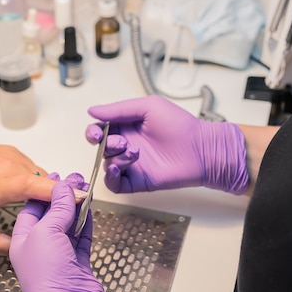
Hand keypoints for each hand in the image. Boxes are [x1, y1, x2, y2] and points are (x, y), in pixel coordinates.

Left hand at [0, 143, 56, 254]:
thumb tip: (16, 250)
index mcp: (0, 185)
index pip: (37, 186)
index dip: (61, 193)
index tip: (82, 199)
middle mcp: (10, 166)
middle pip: (46, 182)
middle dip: (59, 197)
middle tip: (61, 217)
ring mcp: (13, 156)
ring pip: (42, 175)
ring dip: (46, 191)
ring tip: (41, 208)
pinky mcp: (13, 152)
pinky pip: (33, 169)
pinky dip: (36, 181)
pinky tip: (26, 194)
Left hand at [10, 175, 128, 291]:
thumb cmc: (46, 275)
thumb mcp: (46, 232)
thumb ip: (57, 208)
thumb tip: (64, 188)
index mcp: (21, 239)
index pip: (31, 207)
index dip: (45, 189)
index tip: (59, 176)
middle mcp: (37, 247)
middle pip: (50, 214)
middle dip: (62, 196)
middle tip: (76, 179)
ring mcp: (57, 255)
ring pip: (67, 224)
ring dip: (76, 207)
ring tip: (85, 189)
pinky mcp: (76, 263)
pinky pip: (80, 237)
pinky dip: (85, 222)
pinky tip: (89, 210)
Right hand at [85, 95, 248, 194]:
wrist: (200, 148)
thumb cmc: (179, 124)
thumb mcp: (147, 107)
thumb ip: (118, 109)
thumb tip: (91, 111)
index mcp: (125, 127)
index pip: (99, 130)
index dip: (93, 132)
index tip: (96, 133)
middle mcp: (125, 146)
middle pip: (101, 148)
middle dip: (106, 144)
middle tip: (122, 142)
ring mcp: (130, 165)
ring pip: (106, 164)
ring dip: (115, 158)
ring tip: (135, 152)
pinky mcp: (136, 181)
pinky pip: (114, 184)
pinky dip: (110, 178)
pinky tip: (117, 170)